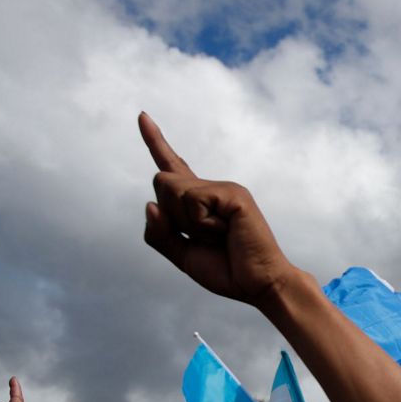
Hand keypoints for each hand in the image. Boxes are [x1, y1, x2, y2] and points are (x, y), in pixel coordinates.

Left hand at [138, 113, 301, 307]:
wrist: (258, 285)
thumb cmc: (227, 270)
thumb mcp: (182, 255)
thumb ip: (159, 233)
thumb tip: (150, 204)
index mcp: (200, 202)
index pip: (173, 168)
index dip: (156, 142)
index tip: (142, 116)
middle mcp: (212, 189)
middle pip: (162, 181)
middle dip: (170, 215)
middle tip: (205, 237)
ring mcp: (224, 189)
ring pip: (171, 187)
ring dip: (186, 221)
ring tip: (218, 235)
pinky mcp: (234, 194)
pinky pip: (193, 199)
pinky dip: (201, 223)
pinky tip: (225, 231)